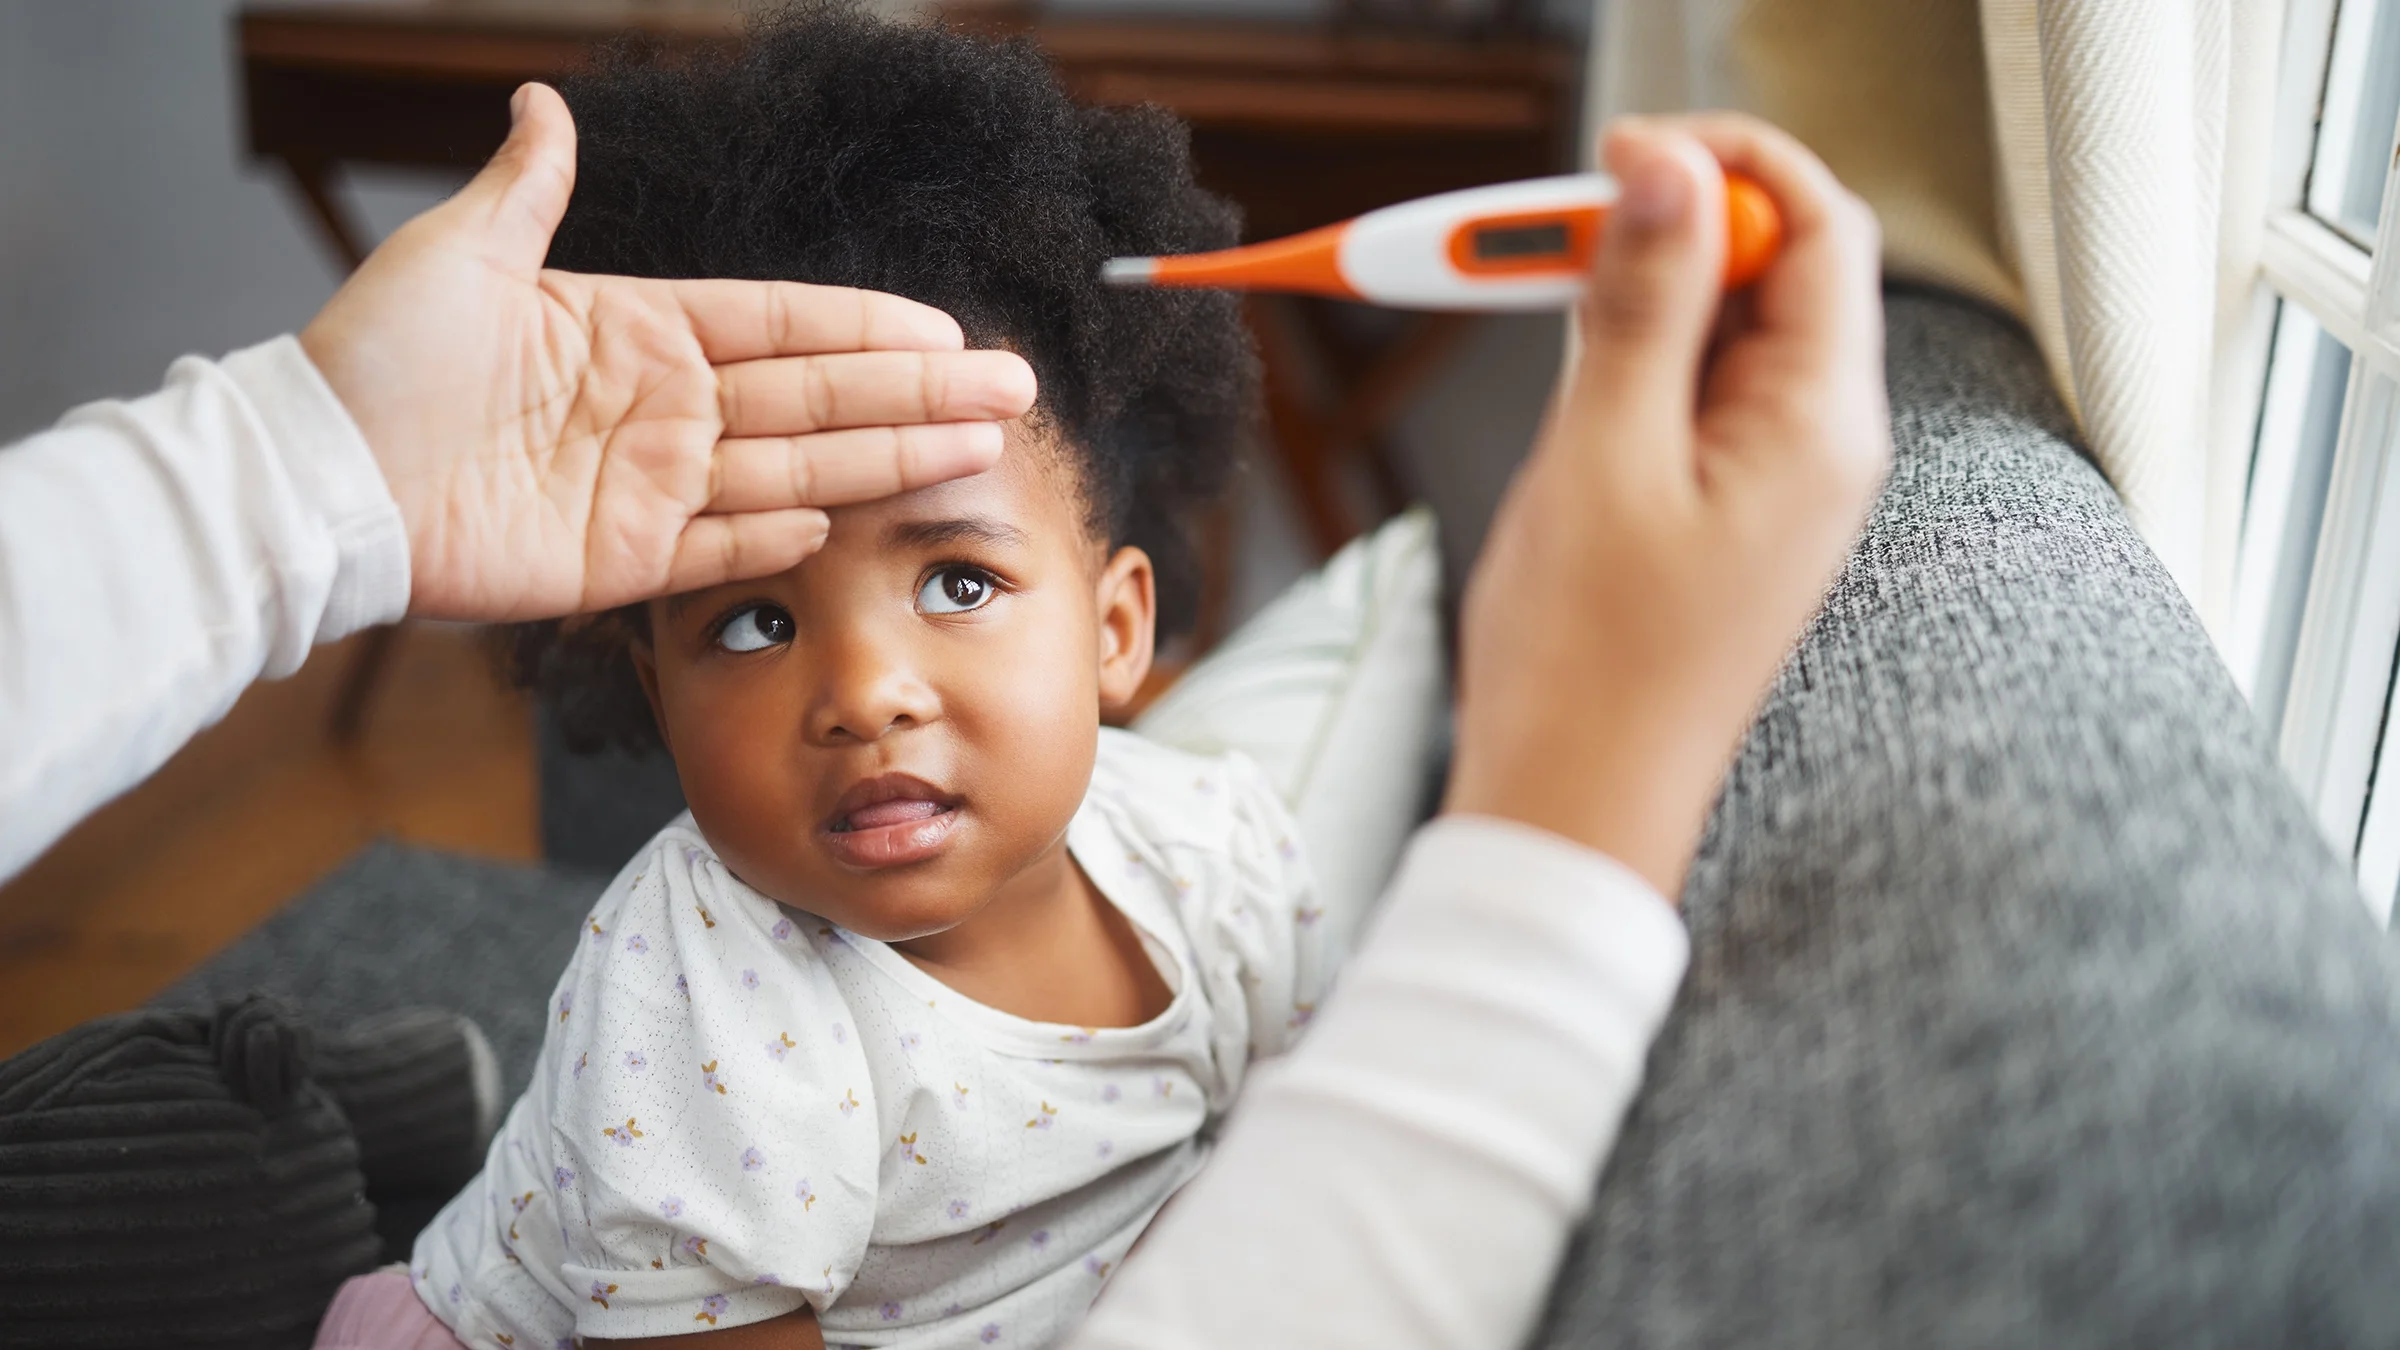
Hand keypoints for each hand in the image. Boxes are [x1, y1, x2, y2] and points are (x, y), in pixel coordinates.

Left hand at [300, 84, 1035, 621]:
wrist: (319, 473)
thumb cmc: (376, 357)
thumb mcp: (459, 253)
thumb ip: (528, 187)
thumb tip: (542, 100)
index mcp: (639, 330)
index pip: (782, 324)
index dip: (866, 326)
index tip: (945, 330)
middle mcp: (662, 410)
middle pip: (817, 397)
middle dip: (918, 394)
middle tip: (1010, 391)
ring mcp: (649, 489)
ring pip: (795, 467)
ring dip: (887, 458)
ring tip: (976, 447)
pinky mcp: (621, 560)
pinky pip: (723, 548)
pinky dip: (783, 535)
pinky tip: (848, 515)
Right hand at [1444, 114, 1890, 895]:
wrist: (1573, 809)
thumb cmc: (1588, 668)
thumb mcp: (1601, 458)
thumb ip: (1643, 305)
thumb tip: (1670, 173)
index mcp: (1819, 427)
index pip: (1817, 226)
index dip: (1725, 166)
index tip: (1618, 155)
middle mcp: (1819, 446)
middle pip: (1775, 269)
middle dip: (1670, 229)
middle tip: (1552, 241)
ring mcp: (1775, 481)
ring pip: (1725, 330)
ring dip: (1640, 299)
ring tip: (1548, 328)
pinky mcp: (1725, 510)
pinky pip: (1695, 395)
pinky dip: (1633, 364)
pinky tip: (1571, 397)